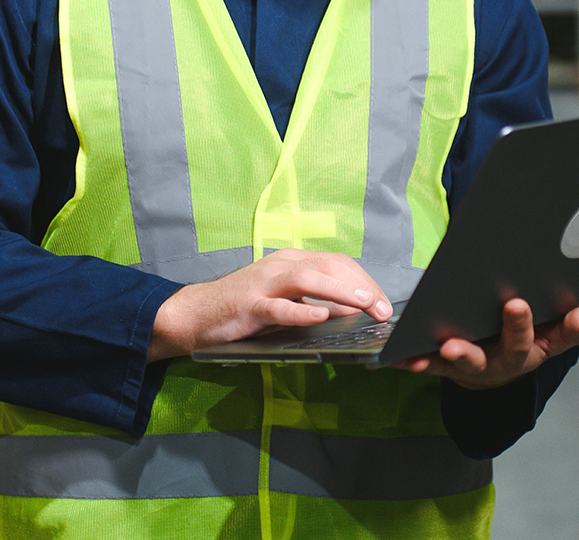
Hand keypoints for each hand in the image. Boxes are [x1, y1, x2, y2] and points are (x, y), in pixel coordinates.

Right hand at [148, 249, 392, 361]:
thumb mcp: (284, 299)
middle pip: (330, 267)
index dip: (364, 282)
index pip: (338, 263)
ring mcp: (264, 283)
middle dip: (361, 288)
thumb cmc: (243, 307)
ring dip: (340, 292)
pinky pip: (279, 308)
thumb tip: (351, 312)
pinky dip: (302, 312)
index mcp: (292, 261)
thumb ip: (314, 301)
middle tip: (383, 310)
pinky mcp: (249, 306)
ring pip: (308, 279)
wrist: (195, 313)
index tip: (383, 303)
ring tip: (363, 304)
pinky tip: (320, 317)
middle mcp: (281, 265)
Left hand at [398, 299, 578, 390]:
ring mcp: (481, 365)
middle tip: (516, 305)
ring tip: (452, 346)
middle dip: (517, 326)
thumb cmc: (521, 335)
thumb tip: (575, 293)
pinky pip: (434, 364)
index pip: (565, 337)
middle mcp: (514, 358)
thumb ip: (561, 312)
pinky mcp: (450, 367)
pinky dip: (420, 361)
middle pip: (519, 346)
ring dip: (463, 353)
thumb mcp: (546, 326)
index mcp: (542, 345)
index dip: (573, 327)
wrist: (493, 370)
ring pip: (474, 361)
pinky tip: (405, 357)